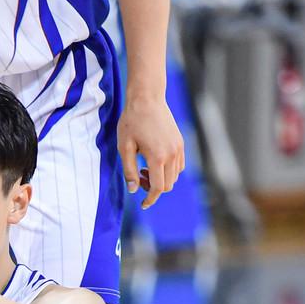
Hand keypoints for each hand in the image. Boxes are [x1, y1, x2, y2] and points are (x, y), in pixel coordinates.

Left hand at [118, 94, 184, 208]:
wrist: (147, 99)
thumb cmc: (132, 121)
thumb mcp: (124, 147)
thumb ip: (129, 170)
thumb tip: (134, 190)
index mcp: (157, 156)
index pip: (158, 187)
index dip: (150, 199)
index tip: (143, 204)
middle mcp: (172, 154)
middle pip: (168, 185)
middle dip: (154, 188)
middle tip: (139, 177)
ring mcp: (178, 148)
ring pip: (175, 176)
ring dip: (161, 179)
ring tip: (145, 168)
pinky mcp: (180, 143)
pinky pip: (179, 165)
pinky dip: (169, 170)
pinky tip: (155, 162)